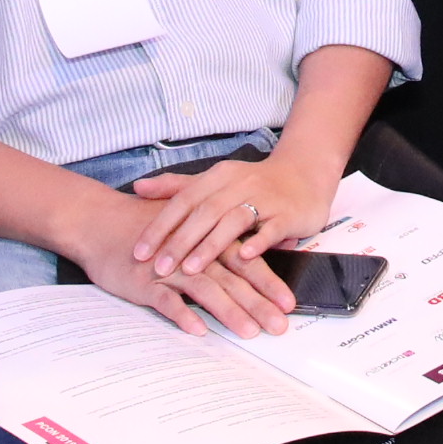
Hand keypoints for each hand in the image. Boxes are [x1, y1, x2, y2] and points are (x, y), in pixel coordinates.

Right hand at [64, 182, 291, 339]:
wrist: (99, 222)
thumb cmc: (148, 229)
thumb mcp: (187, 232)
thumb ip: (217, 246)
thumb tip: (251, 257)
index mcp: (207, 240)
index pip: (246, 261)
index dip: (269, 283)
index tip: (290, 304)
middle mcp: (193, 253)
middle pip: (232, 280)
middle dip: (258, 304)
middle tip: (280, 326)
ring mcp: (169, 268)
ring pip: (205, 290)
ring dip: (228, 311)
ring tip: (249, 332)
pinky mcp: (144, 283)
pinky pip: (166, 300)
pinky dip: (182, 313)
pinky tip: (197, 330)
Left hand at [127, 143, 342, 277]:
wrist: (305, 174)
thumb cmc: (254, 183)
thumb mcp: (215, 180)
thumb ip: (177, 187)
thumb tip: (138, 188)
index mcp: (218, 177)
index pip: (183, 201)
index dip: (160, 226)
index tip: (140, 251)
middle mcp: (239, 184)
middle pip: (204, 212)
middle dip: (179, 241)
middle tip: (158, 268)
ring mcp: (265, 198)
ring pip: (234, 220)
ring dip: (211, 245)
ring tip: (190, 269)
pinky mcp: (288, 213)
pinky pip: (272, 228)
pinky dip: (258, 242)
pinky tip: (244, 258)